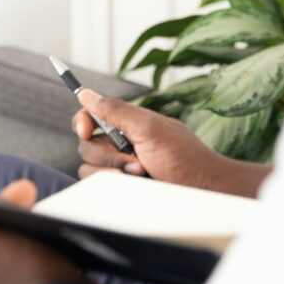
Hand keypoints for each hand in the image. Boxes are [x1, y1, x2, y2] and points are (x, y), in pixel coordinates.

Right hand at [72, 89, 223, 188]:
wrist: (201, 190)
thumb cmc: (184, 157)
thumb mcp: (149, 128)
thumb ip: (116, 111)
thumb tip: (86, 94)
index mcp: (127, 124)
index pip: (90, 117)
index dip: (82, 121)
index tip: (85, 130)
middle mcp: (120, 145)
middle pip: (86, 145)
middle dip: (109, 154)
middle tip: (136, 158)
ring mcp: (119, 169)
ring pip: (88, 168)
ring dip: (113, 170)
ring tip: (141, 173)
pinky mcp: (120, 188)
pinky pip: (97, 187)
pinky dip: (113, 185)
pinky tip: (135, 184)